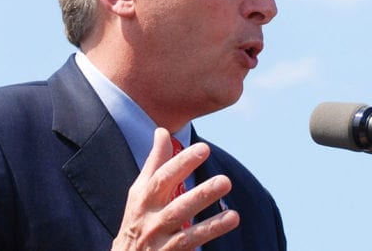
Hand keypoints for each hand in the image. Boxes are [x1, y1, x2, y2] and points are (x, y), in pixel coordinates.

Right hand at [112, 128, 238, 249]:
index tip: (203, 148)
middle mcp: (150, 221)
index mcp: (144, 199)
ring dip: (210, 226)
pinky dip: (208, 239)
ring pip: (186, 235)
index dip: (182, 163)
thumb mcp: (140, 192)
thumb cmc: (137, 220)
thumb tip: (162, 131)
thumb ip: (154, 163)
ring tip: (234, 216)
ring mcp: (160, 243)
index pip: (162, 178)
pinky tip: (227, 226)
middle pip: (176, 208)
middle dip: (200, 195)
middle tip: (225, 181)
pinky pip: (190, 249)